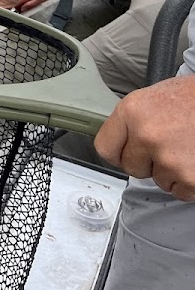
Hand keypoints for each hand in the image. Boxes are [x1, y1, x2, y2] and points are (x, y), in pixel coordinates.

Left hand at [94, 74, 194, 200]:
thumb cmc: (193, 97)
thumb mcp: (152, 98)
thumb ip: (133, 122)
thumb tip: (121, 142)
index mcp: (132, 111)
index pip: (105, 148)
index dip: (118, 152)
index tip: (126, 153)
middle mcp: (146, 135)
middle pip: (131, 168)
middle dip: (147, 162)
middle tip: (167, 145)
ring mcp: (168, 159)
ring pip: (158, 180)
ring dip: (171, 171)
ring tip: (186, 146)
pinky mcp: (189, 178)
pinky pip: (180, 191)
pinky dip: (189, 182)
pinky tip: (194, 159)